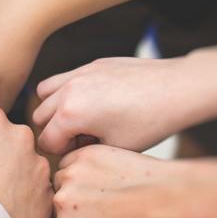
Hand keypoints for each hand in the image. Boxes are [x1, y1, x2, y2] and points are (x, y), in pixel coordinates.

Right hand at [34, 53, 216, 154]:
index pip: (46, 142)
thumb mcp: (114, 148)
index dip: (63, 154)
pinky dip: (69, 92)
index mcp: (70, 113)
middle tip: (82, 139)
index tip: (84, 154)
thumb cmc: (149, 122)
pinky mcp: (93, 64)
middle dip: (55, 131)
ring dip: (55, 108)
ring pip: (45, 93)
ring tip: (81, 119)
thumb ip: (84, 151)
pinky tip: (95, 102)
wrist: (176, 89)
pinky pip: (65, 78)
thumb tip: (71, 152)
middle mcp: (68, 90)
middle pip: (40, 117)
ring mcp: (79, 72)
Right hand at [49, 145, 211, 217]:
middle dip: (68, 206)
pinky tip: (104, 173)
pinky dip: (83, 165)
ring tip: (100, 188)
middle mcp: (62, 204)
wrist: (173, 200)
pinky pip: (72, 159)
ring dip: (73, 182)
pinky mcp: (86, 154)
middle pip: (52, 204)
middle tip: (94, 206)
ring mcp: (72, 175)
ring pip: (60, 178)